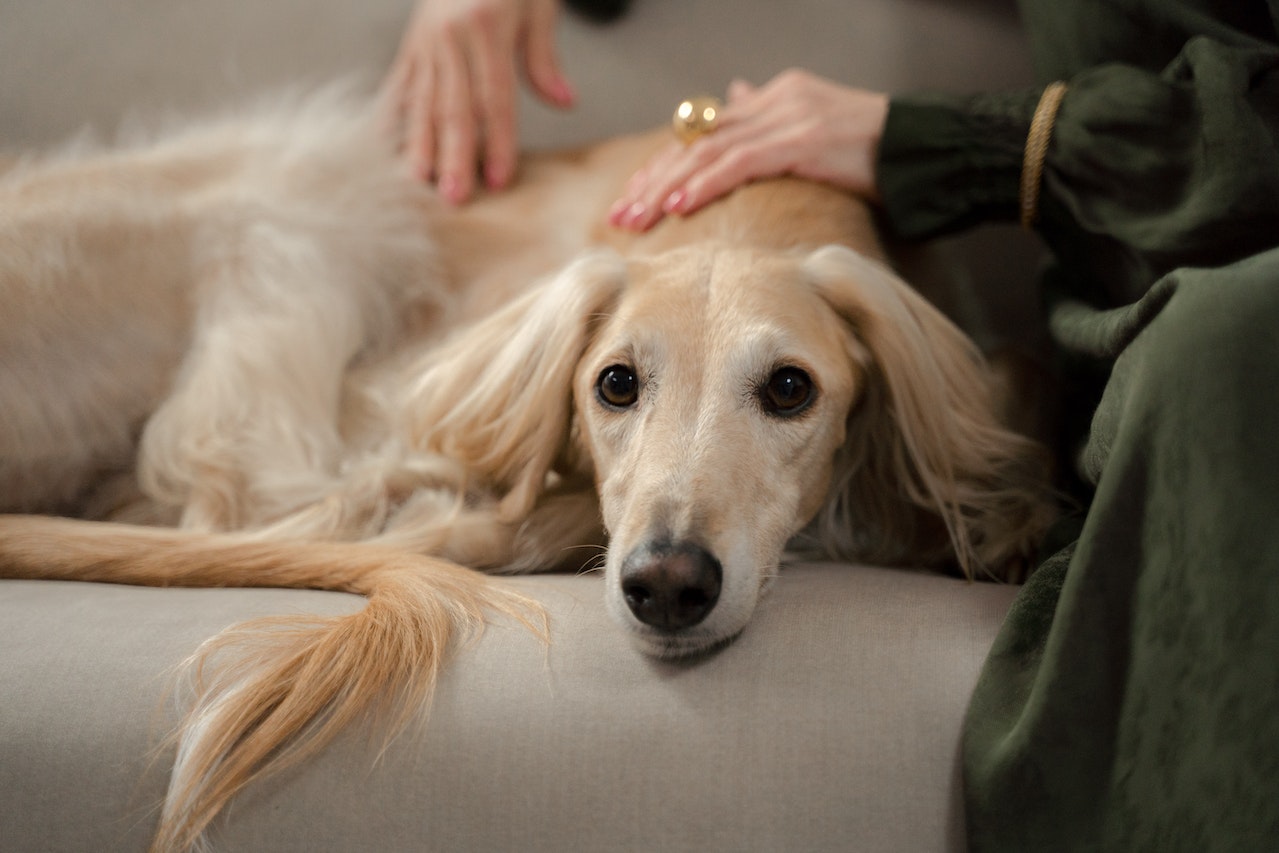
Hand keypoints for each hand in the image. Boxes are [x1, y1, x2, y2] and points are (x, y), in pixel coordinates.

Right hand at [381, 0, 574, 201]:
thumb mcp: (538, 3)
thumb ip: (543, 57)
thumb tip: (564, 102)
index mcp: (487, 27)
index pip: (495, 98)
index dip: (498, 142)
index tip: (498, 180)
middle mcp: (450, 37)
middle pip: (454, 108)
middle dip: (454, 157)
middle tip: (454, 197)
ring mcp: (425, 40)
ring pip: (421, 101)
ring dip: (419, 146)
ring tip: (417, 183)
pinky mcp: (411, 43)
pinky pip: (400, 85)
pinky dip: (391, 117)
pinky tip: (384, 147)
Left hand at [608, 70, 889, 230]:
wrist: (922, 150)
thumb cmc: (874, 152)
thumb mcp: (812, 129)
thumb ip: (768, 119)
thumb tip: (734, 98)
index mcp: (774, 98)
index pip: (704, 131)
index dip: (665, 164)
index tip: (635, 196)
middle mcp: (774, 101)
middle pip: (696, 138)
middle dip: (653, 178)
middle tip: (622, 213)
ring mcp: (786, 118)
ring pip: (708, 150)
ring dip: (667, 186)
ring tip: (637, 216)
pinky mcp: (800, 140)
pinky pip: (738, 163)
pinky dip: (703, 185)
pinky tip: (678, 207)